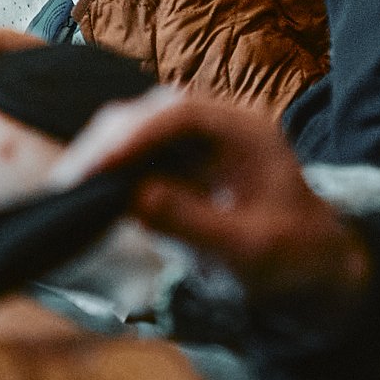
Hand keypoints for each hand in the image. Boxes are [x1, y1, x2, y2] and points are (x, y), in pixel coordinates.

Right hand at [52, 93, 369, 303]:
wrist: (313, 267)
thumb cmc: (293, 258)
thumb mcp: (250, 249)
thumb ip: (195, 223)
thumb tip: (135, 197)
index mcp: (246, 132)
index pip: (180, 113)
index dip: (134, 134)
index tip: (97, 166)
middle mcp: (218, 125)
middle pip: (150, 112)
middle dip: (107, 141)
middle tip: (68, 182)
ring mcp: (198, 143)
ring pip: (136, 129)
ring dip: (101, 153)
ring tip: (67, 189)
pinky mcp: (180, 164)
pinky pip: (136, 154)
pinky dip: (109, 169)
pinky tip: (84, 194)